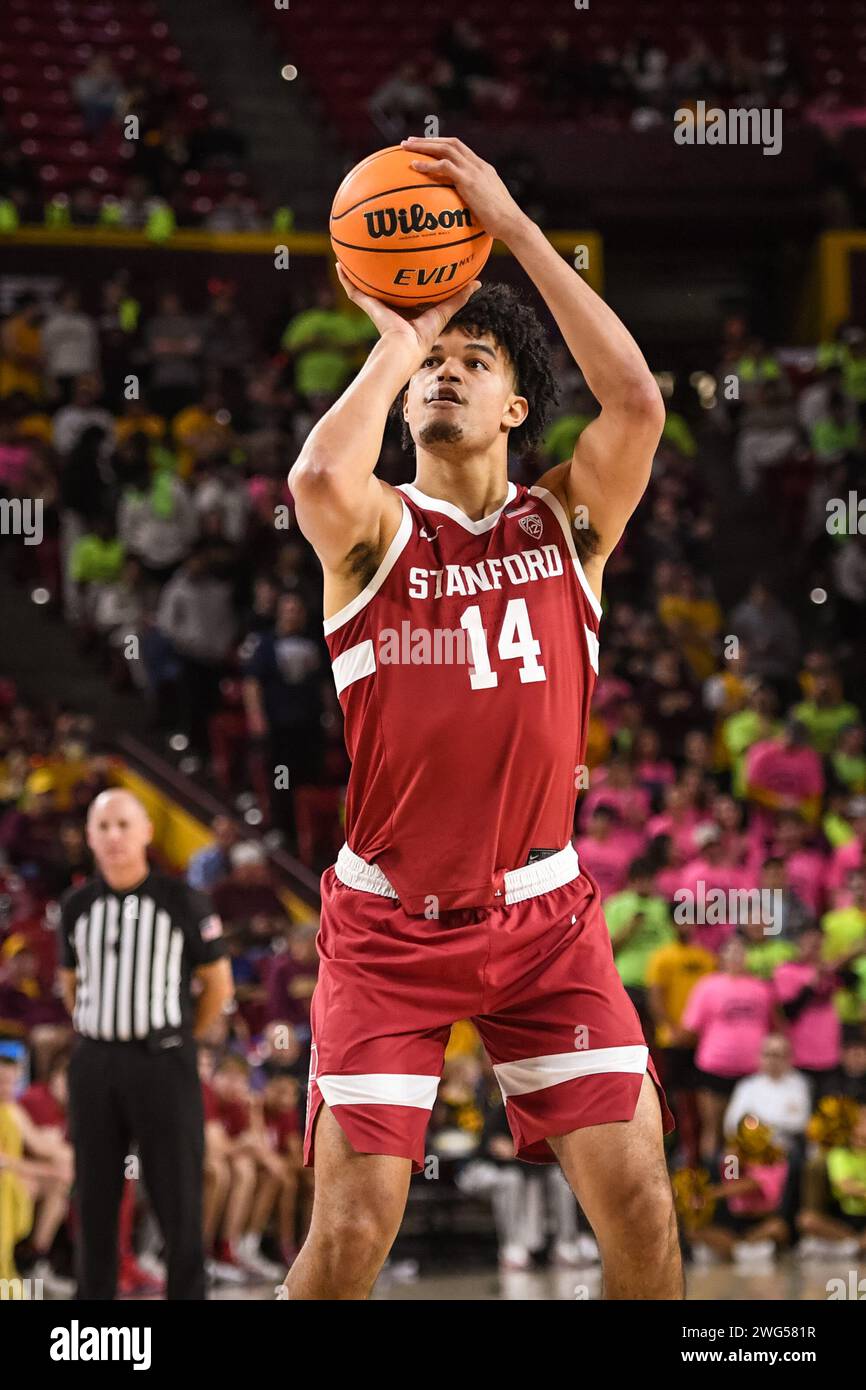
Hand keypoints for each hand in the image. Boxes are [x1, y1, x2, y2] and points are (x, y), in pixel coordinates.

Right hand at [335, 261, 479, 357]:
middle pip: (384, 285)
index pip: (407, 290)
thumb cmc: (423, 336)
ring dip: (358, 272)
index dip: (408, 277)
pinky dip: (345, 279)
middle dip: (382, 271)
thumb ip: (457, 298)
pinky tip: (339, 264)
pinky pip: (354, 291)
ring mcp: (378, 307)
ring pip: (366, 286)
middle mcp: (391, 307)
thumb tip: (477, 283)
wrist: (403, 348)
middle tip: (380, 250)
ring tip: (352, 253)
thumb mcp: (443, 312)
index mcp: (407, 310)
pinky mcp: (368, 307)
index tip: (409, 263)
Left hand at [401, 136, 525, 242]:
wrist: (512, 224)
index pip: (460, 148)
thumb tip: (461, 214)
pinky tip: (413, 166)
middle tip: (408, 141)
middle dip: (428, 140)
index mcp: (483, 168)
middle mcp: (478, 165)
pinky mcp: (469, 181)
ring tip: (405, 147)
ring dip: (423, 146)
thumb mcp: (486, 207)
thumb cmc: (501, 224)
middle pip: (450, 142)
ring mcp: (474, 171)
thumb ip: (474, 202)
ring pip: (445, 148)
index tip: (425, 145)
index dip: (441, 144)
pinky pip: (444, 166)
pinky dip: (428, 164)